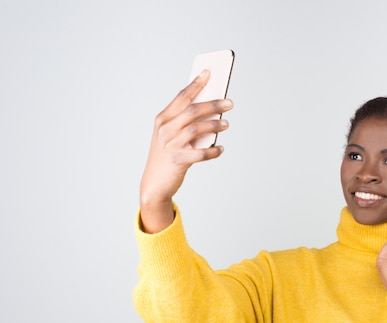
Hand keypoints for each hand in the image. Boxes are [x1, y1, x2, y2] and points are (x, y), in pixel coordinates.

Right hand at [139, 70, 233, 232]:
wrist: (154, 183)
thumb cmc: (167, 156)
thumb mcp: (171, 136)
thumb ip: (186, 124)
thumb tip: (213, 111)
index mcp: (162, 119)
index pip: (182, 97)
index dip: (196, 84)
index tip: (209, 73)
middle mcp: (165, 129)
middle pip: (192, 111)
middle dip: (213, 104)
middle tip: (229, 103)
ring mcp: (170, 145)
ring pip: (197, 129)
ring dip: (215, 125)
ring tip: (226, 124)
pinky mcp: (178, 160)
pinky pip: (201, 153)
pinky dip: (213, 150)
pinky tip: (221, 148)